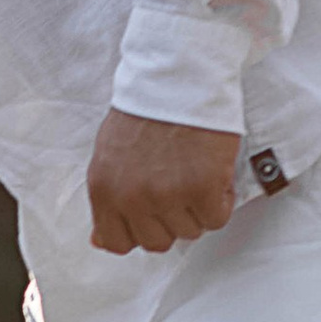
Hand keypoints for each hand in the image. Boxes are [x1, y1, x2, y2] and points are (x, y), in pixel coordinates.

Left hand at [86, 109, 240, 254]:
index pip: (117, 242)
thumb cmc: (145, 112)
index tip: (152, 216)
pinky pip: (216, 219)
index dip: (140, 231)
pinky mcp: (202, 188)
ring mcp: (167, 195)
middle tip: (178, 189)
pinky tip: (213, 174)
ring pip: (189, 232)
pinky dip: (220, 200)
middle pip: (157, 242)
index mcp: (104, 189)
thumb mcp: (109, 156)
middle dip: (171, 220)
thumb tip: (100, 241)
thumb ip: (108, 199)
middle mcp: (132, 197)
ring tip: (194, 173)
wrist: (177, 79)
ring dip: (197, 208)